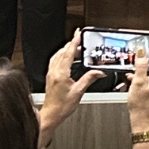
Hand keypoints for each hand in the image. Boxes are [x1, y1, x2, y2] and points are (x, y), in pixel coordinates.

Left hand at [38, 31, 104, 145]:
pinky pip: (54, 61)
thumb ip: (89, 79)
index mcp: (61, 74)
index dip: (74, 42)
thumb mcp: (79, 92)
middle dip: (71, 44)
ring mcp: (50, 74)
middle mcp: (54, 72)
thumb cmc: (62, 107)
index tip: (79, 34)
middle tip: (80, 39)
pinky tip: (66, 58)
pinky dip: (61, 56)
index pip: (68, 53)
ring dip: (66, 49)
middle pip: (62, 52)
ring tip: (75, 47)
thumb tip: (99, 72)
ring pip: (57, 56)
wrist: (50, 115)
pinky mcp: (50, 77)